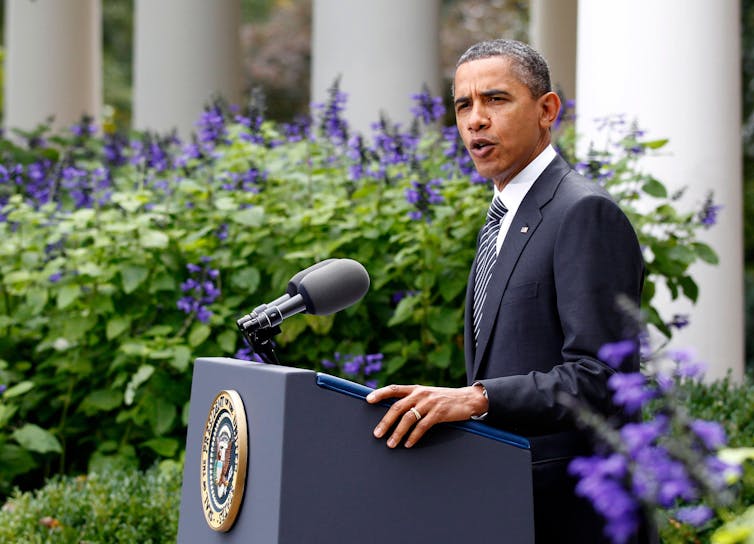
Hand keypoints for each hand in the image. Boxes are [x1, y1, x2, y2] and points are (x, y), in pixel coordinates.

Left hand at [366, 384, 487, 447]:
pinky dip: (414, 437)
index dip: (380, 393)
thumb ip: (413, 400)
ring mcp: (430, 403)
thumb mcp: (427, 395)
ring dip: (398, 433)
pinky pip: (423, 426)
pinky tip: (408, 444)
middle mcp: (420, 394)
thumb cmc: (445, 399)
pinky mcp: (439, 413)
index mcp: (416, 389)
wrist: (468, 399)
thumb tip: (395, 412)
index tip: (368, 400)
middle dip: (386, 422)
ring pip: (408, 418)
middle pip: (398, 407)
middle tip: (377, 434)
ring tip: (391, 443)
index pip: (394, 389)